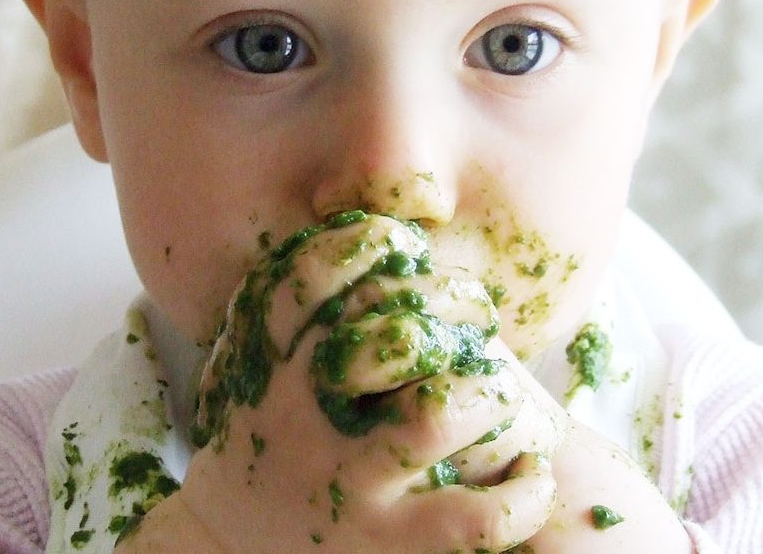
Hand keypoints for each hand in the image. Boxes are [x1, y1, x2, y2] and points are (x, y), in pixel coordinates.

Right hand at [120, 213, 560, 552]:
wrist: (231, 553)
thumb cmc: (272, 444)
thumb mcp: (260, 371)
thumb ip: (304, 312)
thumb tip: (389, 239)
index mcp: (277, 367)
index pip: (312, 279)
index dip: (370, 245)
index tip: (408, 245)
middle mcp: (310, 418)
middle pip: (395, 336)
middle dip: (454, 310)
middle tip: (478, 318)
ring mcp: (353, 483)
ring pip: (438, 413)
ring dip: (489, 394)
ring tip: (500, 397)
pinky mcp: (390, 544)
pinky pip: (475, 518)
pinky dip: (523, 493)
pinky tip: (531, 475)